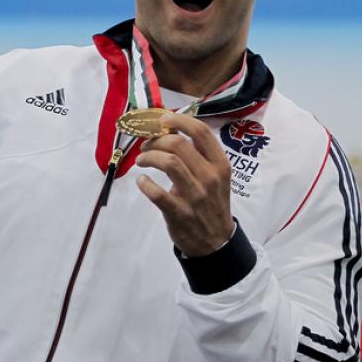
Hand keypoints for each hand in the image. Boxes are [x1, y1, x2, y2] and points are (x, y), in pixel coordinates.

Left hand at [134, 113, 234, 256]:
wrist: (216, 242)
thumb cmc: (212, 203)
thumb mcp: (215, 177)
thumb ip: (198, 155)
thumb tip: (169, 130)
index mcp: (220, 164)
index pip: (201, 132)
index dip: (179, 120)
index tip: (162, 120)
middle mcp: (210, 177)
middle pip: (178, 144)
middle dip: (156, 140)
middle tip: (147, 145)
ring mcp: (196, 196)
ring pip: (169, 163)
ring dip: (149, 157)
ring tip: (142, 160)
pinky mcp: (180, 213)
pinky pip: (157, 194)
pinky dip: (145, 184)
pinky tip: (142, 181)